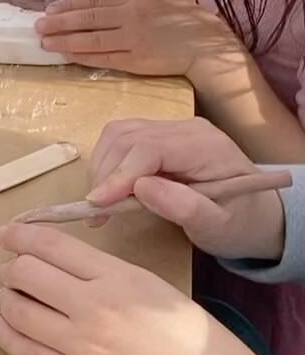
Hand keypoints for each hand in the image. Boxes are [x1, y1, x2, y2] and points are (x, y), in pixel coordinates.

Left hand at [0, 222, 268, 354]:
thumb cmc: (191, 337)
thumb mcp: (152, 285)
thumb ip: (105, 272)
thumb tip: (57, 261)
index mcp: (118, 278)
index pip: (52, 245)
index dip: (20, 235)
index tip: (4, 233)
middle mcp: (95, 309)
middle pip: (27, 274)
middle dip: (10, 268)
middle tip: (9, 270)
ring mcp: (83, 349)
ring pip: (18, 312)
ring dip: (4, 299)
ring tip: (4, 296)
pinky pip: (26, 354)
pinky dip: (3, 334)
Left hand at [35, 0, 235, 75]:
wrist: (207, 44)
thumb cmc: (182, 20)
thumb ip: (127, 2)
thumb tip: (95, 8)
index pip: (94, 0)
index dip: (69, 6)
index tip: (50, 10)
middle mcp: (132, 14)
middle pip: (88, 19)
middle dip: (59, 23)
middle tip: (37, 26)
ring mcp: (134, 38)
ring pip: (92, 39)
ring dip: (65, 41)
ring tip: (45, 42)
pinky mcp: (138, 60)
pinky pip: (104, 58)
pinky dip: (83, 56)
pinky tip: (67, 55)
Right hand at [85, 117, 287, 258]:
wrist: (257, 213)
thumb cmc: (240, 224)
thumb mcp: (219, 227)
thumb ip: (184, 208)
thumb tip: (140, 188)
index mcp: (206, 147)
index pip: (149, 148)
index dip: (119, 174)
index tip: (98, 204)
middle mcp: (186, 128)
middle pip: (129, 137)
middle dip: (106, 174)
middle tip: (97, 213)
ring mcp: (172, 127)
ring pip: (119, 133)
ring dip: (103, 167)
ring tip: (103, 203)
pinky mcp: (160, 134)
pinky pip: (123, 139)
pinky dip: (109, 162)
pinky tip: (112, 190)